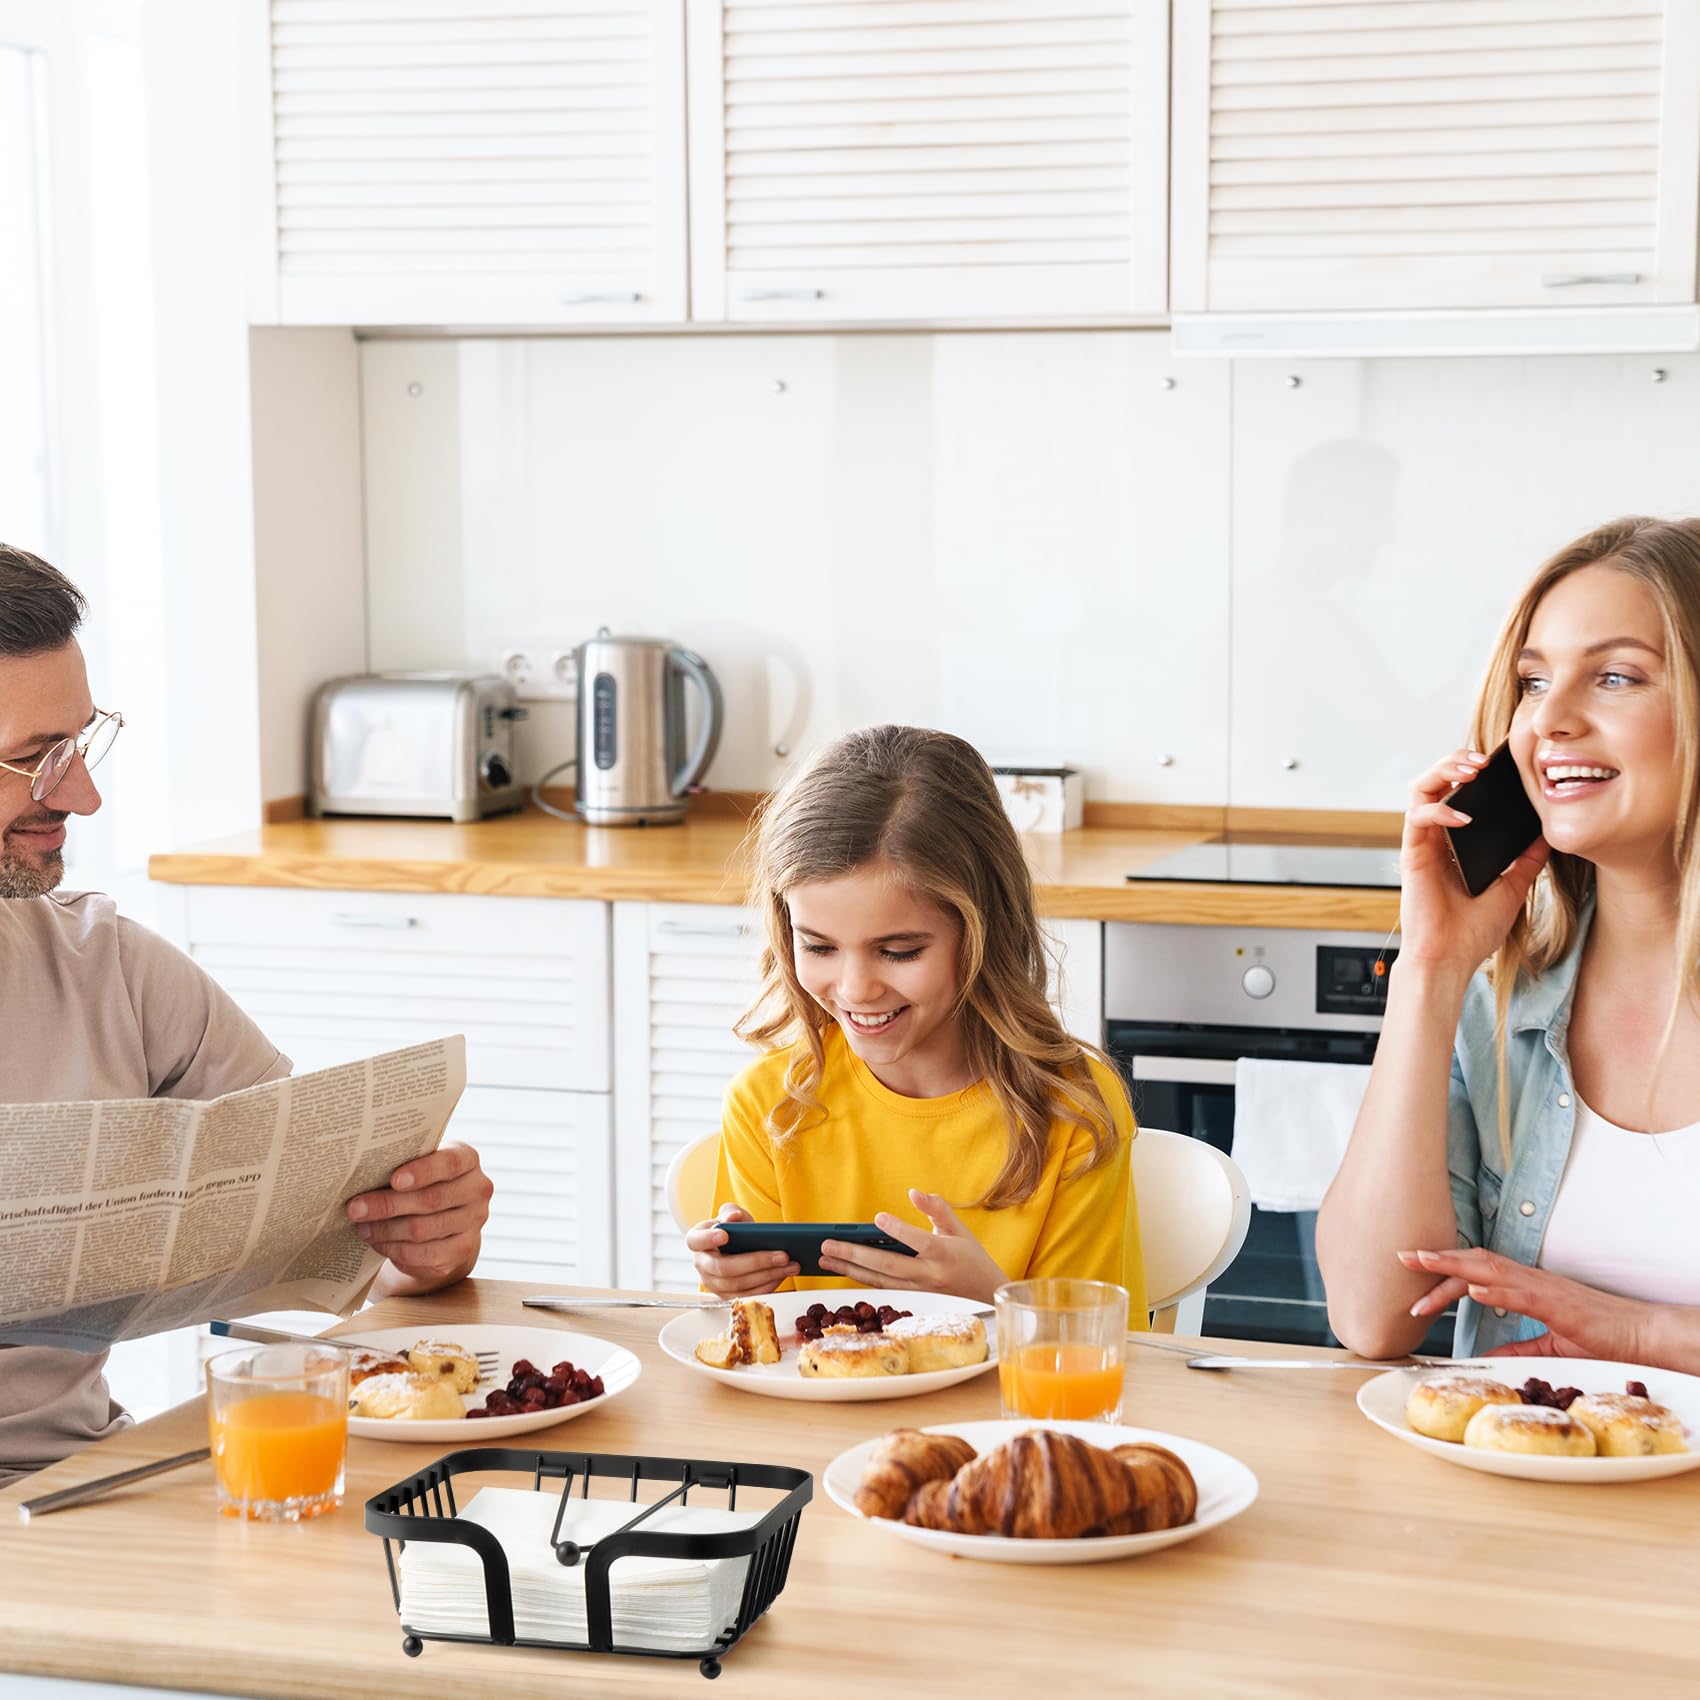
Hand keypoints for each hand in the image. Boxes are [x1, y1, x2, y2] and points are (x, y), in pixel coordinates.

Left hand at [346, 1141, 491, 1294]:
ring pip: (422, 1229)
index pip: (449, 1163)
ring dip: (385, 1230)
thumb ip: (402, 1164)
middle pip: (431, 1200)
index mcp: (467, 1160)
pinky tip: (378, 1242)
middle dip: (387, 1205)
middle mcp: (477, 1189)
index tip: (393, 1180)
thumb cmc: (423, 1184)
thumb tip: (361, 1173)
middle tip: (355, 1208)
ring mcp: (473, 1222)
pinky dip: (394, 1249)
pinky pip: (423, 1253)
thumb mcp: (419, 1166)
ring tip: (361, 1227)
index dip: (422, 1172)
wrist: (446, 1220)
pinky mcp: (462, 1250)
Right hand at [686, 1203, 797, 1296]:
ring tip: (791, 1265)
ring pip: (740, 1285)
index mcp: (697, 1241)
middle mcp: (702, 1265)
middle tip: (782, 1255)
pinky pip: (748, 1295)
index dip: (708, 1239)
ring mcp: (714, 1284)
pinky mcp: (728, 1296)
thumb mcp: (730, 1216)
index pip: (696, 1240)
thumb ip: (731, 1213)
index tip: (725, 1235)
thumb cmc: (731, 1230)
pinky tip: (784, 1275)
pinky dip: (768, 1286)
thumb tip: (734, 1217)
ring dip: (768, 1276)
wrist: (734, 1247)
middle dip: (757, 1262)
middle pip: (725, 1268)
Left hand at [819, 1191, 1006, 1303]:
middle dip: (855, 1255)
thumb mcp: (960, 1228)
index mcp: (944, 1253)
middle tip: (827, 1245)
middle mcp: (929, 1274)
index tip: (878, 1217)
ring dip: (850, 1269)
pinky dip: (861, 1278)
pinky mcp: (912, 1295)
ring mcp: (919, 1289)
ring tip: (825, 1258)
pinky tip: (842, 1268)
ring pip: (880, 1280)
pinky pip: (883, 1287)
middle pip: (889, 1266)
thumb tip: (914, 1192)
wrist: (984, 1293)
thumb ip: (937, 1208)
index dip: (899, 1229)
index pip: (918, 1241)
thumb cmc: (971, 1256)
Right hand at [1396, 749, 1547, 975]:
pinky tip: (1463, 816)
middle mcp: (1436, 837)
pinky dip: (1439, 809)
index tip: (1504, 761)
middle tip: (1485, 759)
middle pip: (1436, 780)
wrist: (1451, 959)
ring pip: (1420, 789)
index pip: (1459, 791)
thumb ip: (1526, 859)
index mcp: (1456, 841)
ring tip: (1471, 769)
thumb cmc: (1473, 930)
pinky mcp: (1413, 854)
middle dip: (1457, 761)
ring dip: (1443, 771)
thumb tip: (1549, 833)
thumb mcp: (1513, 887)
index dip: (1474, 771)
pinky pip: (1418, 818)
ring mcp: (1423, 844)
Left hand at [1398, 1247, 1647, 1363]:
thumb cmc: (1599, 1335)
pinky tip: (1472, 1289)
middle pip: (1474, 1263)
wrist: (1638, 1334)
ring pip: (1490, 1270)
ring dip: (1453, 1266)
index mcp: (1525, 1286)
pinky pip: (1521, 1294)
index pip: (1475, 1272)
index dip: (1443, 1271)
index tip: (1413, 1272)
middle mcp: (1529, 1280)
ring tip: (1423, 1262)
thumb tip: (1487, 1356)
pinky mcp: (1557, 1304)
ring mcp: (1542, 1288)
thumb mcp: (1549, 1345)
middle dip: (1436, 1260)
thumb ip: (1517, 1347)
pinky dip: (1494, 1290)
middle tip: (1402, 1257)